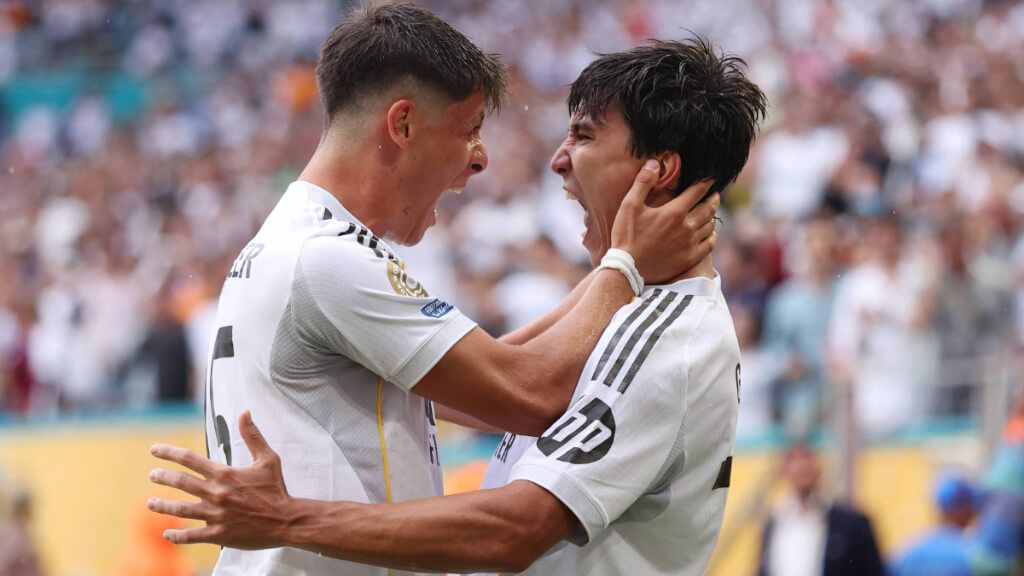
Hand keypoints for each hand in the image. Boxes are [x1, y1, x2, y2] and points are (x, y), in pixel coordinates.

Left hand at [148, 410, 293, 547]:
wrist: (286, 520)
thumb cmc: (277, 489)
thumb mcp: (267, 458)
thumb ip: (253, 435)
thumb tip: (244, 412)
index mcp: (224, 474)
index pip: (190, 459)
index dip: (169, 452)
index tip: (155, 450)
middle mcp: (216, 494)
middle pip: (181, 483)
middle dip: (163, 477)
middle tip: (152, 475)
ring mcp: (215, 516)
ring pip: (180, 510)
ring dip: (163, 506)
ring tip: (150, 502)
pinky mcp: (218, 535)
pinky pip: (191, 535)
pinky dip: (177, 535)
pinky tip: (167, 534)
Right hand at [610, 160, 717, 284]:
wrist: (628, 269)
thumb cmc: (626, 235)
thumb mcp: (630, 205)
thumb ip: (643, 182)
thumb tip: (654, 163)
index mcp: (674, 212)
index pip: (698, 191)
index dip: (707, 181)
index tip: (711, 177)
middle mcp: (687, 227)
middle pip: (708, 208)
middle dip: (713, 198)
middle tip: (714, 194)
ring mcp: (690, 244)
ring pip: (710, 225)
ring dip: (712, 216)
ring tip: (710, 212)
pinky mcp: (690, 258)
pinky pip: (709, 244)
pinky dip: (712, 236)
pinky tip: (709, 233)